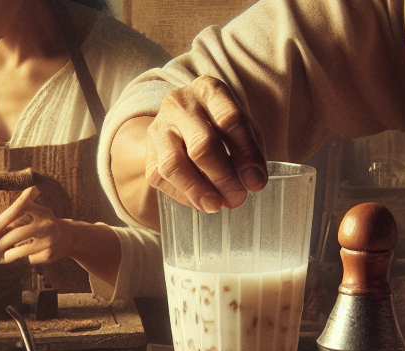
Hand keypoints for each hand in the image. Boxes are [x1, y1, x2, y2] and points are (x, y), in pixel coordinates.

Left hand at [0, 187, 77, 264]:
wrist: (70, 237)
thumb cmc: (45, 223)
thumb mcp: (37, 213)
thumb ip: (17, 216)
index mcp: (42, 211)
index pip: (21, 206)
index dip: (3, 218)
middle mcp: (47, 224)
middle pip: (18, 233)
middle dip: (3, 242)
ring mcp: (49, 240)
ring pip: (21, 250)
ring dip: (9, 254)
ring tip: (5, 255)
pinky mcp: (49, 255)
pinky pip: (28, 259)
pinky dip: (23, 259)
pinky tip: (25, 255)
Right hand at [145, 75, 267, 211]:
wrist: (186, 123)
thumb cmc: (221, 126)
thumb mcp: (243, 130)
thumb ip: (250, 152)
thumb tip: (253, 183)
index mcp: (209, 90)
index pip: (230, 120)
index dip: (246, 155)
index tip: (256, 182)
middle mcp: (179, 104)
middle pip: (201, 144)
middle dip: (223, 177)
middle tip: (238, 198)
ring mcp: (159, 128)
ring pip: (173, 164)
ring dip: (198, 190)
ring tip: (216, 205)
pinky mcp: (148, 153)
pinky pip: (161, 179)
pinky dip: (183, 195)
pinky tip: (201, 201)